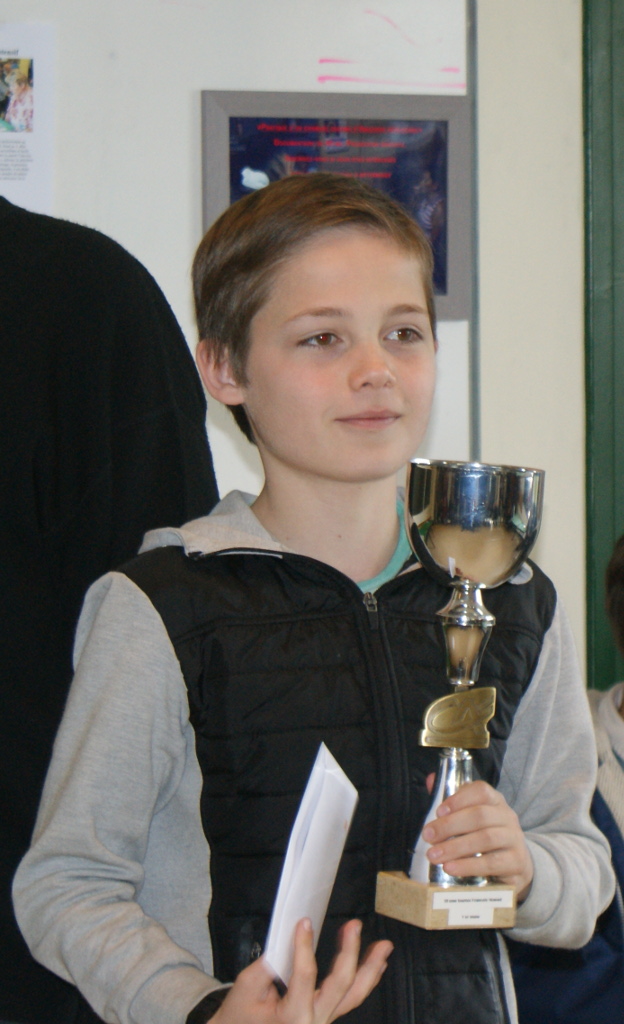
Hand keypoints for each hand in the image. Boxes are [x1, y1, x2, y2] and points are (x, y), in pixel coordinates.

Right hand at [211, 918, 392, 1023]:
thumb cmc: (240, 1016)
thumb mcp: (245, 989)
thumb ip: (265, 967)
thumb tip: (288, 942)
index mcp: (293, 1019)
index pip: (304, 977)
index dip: (304, 947)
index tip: (304, 922)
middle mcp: (314, 1023)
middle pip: (340, 987)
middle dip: (350, 953)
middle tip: (354, 926)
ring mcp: (324, 1021)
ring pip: (354, 996)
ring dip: (370, 968)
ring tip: (384, 946)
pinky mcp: (327, 1016)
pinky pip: (351, 999)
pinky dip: (366, 979)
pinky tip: (376, 964)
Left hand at [422, 776, 533, 900]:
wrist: (515, 865)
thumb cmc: (484, 836)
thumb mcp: (469, 818)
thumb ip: (451, 801)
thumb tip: (430, 779)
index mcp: (495, 801)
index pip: (480, 791)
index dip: (458, 799)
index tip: (438, 811)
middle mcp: (507, 816)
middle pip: (479, 815)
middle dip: (450, 825)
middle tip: (428, 836)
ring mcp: (514, 839)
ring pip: (485, 839)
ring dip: (455, 847)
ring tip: (434, 855)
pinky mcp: (516, 862)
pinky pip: (491, 863)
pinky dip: (468, 866)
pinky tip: (450, 868)